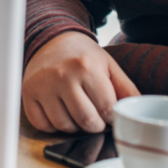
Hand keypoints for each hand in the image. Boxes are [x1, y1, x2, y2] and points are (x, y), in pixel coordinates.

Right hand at [22, 32, 138, 132]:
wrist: (51, 41)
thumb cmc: (83, 56)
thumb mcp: (109, 66)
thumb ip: (126, 89)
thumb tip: (139, 110)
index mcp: (87, 67)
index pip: (107, 109)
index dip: (111, 117)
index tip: (110, 114)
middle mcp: (63, 76)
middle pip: (86, 121)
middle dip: (95, 125)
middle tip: (96, 116)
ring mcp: (43, 86)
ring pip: (64, 126)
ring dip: (74, 126)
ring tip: (77, 111)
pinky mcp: (28, 94)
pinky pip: (43, 125)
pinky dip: (53, 125)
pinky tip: (60, 111)